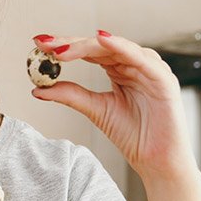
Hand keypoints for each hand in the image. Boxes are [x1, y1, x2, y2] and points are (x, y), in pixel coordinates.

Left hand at [30, 30, 198, 183]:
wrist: (157, 161)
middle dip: (69, 43)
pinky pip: (140, 58)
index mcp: (118, 69)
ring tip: (61, 48)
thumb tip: (38, 89)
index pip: (88, 51)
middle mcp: (134, 64)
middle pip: (99, 45)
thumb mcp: (96, 110)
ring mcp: (149, 68)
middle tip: (44, 43)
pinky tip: (101, 39)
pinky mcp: (163, 78)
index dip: (63, 46)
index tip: (38, 44)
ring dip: (86, 45)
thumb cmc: (134, 136)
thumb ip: (71, 96)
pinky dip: (121, 47)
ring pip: (115, 48)